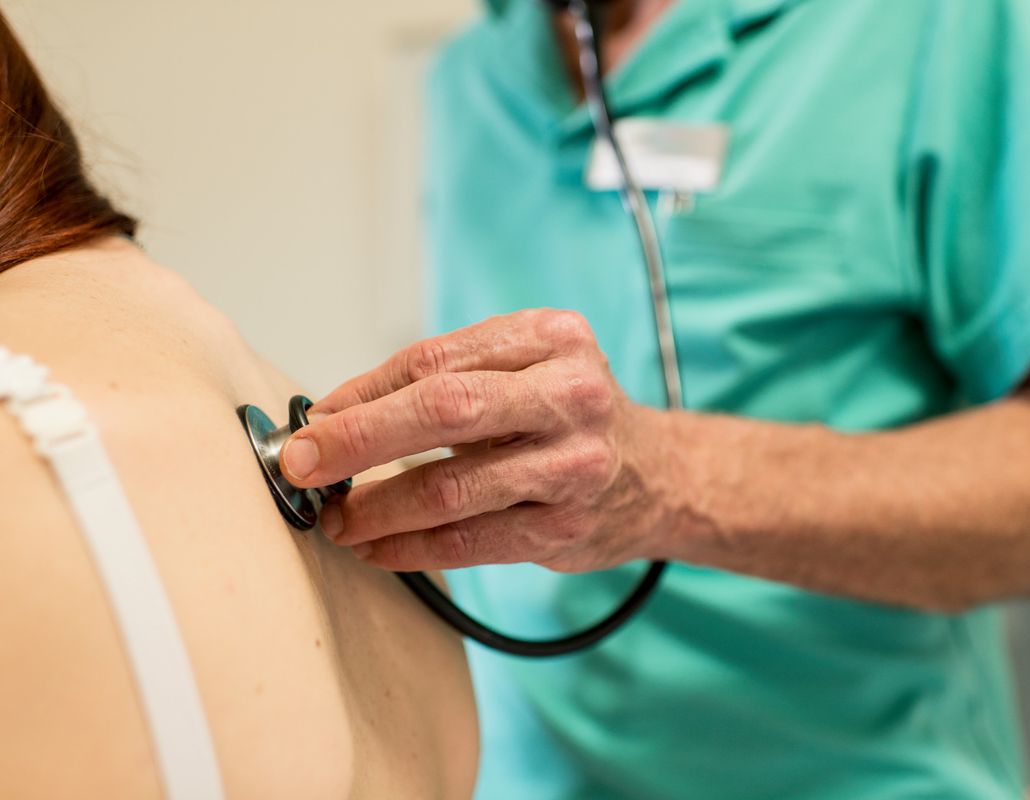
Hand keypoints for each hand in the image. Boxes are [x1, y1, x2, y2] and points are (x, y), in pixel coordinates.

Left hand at [280, 309, 675, 571]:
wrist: (659, 475)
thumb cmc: (569, 416)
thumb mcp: (527, 368)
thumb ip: (450, 378)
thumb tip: (337, 415)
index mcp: (552, 338)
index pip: (436, 360)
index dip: (364, 392)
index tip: (315, 419)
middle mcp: (570, 394)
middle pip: (444, 410)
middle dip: (358, 439)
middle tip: (299, 463)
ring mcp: (574, 464)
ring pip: (451, 488)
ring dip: (377, 507)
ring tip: (336, 519)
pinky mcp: (566, 526)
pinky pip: (470, 541)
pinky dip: (411, 549)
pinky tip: (377, 549)